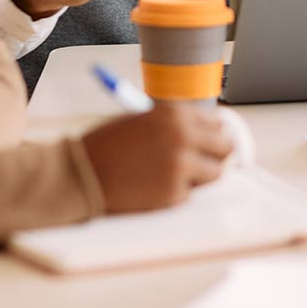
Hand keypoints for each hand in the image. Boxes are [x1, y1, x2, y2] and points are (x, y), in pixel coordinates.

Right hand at [80, 103, 233, 211]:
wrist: (81, 174)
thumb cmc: (108, 146)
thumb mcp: (144, 120)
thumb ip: (175, 124)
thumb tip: (208, 135)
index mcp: (175, 113)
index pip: (216, 122)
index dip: (210, 134)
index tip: (206, 143)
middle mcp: (183, 136)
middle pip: (225, 147)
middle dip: (215, 155)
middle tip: (202, 163)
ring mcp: (180, 166)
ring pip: (215, 173)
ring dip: (199, 176)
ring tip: (172, 175)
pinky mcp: (174, 193)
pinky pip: (190, 194)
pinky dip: (176, 194)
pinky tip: (152, 187)